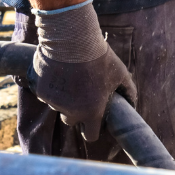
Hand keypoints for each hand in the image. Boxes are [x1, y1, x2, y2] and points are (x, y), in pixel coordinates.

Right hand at [31, 1, 136, 141]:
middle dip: (75, 112)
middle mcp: (71, 111)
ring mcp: (54, 102)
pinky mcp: (40, 90)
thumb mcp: (120, 73)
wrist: (73, 38)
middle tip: (79, 94)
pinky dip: (49, 86)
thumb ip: (128, 91)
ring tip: (69, 77)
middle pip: (70, 121)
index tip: (91, 121)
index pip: (90, 135)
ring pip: (56, 106)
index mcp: (92, 111)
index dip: (91, 129)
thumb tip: (133, 103)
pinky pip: (45, 93)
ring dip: (62, 98)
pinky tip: (57, 70)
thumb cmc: (100, 56)